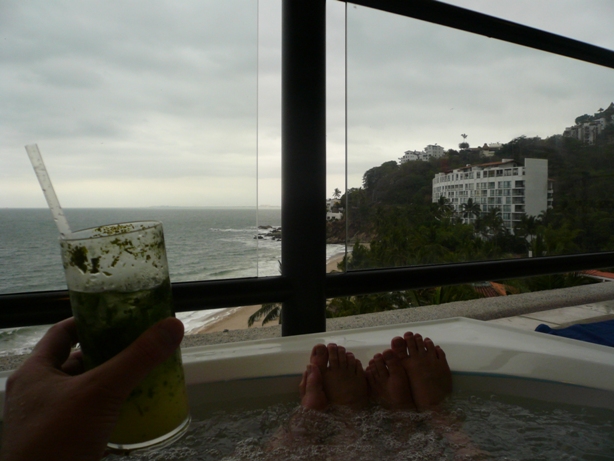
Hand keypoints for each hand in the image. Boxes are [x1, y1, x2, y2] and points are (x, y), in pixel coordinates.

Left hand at [0, 316, 184, 460]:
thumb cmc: (58, 439)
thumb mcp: (101, 391)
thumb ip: (137, 358)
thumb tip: (173, 325)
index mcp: (34, 372)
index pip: (62, 332)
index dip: (90, 320)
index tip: (119, 315)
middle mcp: (37, 393)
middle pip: (76, 361)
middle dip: (108, 352)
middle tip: (139, 344)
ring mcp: (48, 420)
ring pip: (84, 390)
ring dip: (110, 382)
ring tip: (142, 373)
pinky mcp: (61, 443)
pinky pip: (88, 416)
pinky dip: (110, 409)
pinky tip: (132, 408)